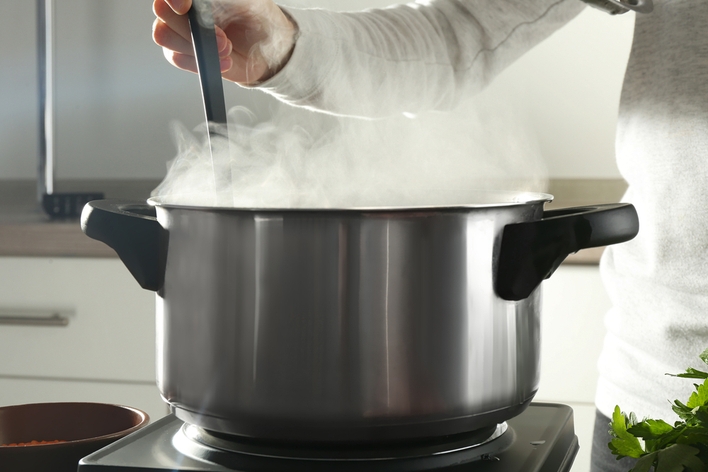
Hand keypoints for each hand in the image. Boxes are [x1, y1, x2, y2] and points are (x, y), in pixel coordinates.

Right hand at [152, 0, 296, 83]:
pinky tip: (223, 62)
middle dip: (192, 28)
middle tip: (223, 38)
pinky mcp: (184, 53)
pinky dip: (199, 63)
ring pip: (164, 36)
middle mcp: (181, 8)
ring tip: (226, 50)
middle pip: (162, 13)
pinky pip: (176, 57)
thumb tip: (194, 0)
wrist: (268, 47)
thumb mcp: (245, 0)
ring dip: (196, 47)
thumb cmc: (256, 15)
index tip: (185, 7)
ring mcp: (179, 30)